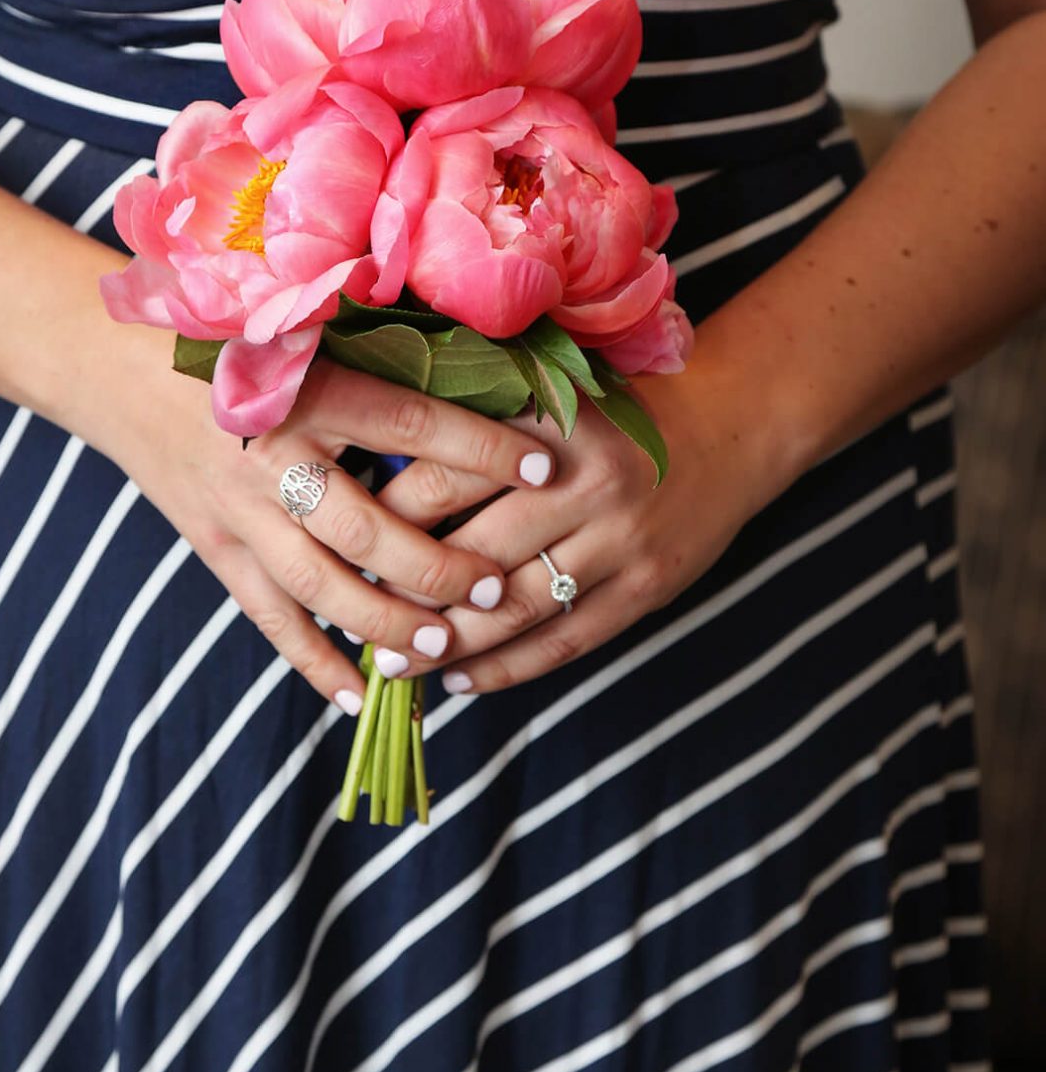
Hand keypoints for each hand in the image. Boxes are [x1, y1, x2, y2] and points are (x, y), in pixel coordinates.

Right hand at [93, 333, 556, 711]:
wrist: (112, 365)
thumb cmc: (228, 335)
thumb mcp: (302, 329)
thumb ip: (382, 354)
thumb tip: (490, 366)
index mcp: (305, 388)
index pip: (410, 422)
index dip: (481, 448)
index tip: (545, 466)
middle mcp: (272, 456)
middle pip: (364, 527)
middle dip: (434, 565)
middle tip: (493, 585)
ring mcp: (239, 511)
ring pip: (320, 586)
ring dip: (385, 622)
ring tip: (443, 646)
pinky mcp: (215, 549)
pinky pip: (270, 618)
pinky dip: (315, 662)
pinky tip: (363, 695)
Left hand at [374, 338, 796, 692]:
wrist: (733, 427)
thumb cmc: (612, 408)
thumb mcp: (547, 390)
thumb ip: (472, 417)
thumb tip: (367, 477)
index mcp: (549, 418)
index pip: (443, 477)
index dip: (383, 519)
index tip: (337, 544)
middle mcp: (588, 478)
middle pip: (472, 551)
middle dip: (404, 594)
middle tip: (349, 619)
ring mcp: (624, 538)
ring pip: (513, 608)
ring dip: (447, 645)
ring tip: (394, 666)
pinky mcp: (648, 587)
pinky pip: (564, 642)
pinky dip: (507, 669)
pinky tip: (461, 682)